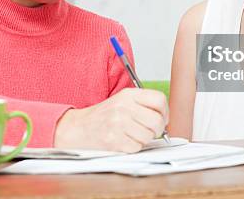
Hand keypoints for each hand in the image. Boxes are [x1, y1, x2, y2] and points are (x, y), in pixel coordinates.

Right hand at [53, 88, 167, 152]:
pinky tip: (124, 141)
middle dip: (157, 129)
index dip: (165, 111)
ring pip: (148, 136)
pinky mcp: (114, 140)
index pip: (159, 99)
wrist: (78, 128)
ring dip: (143, 139)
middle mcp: (124, 107)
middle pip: (157, 120)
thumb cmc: (103, 116)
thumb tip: (165, 116)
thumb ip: (142, 104)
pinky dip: (133, 147)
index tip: (162, 118)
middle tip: (150, 131)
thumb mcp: (122, 101)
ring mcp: (118, 123)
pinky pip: (137, 147)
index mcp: (128, 95)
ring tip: (132, 135)